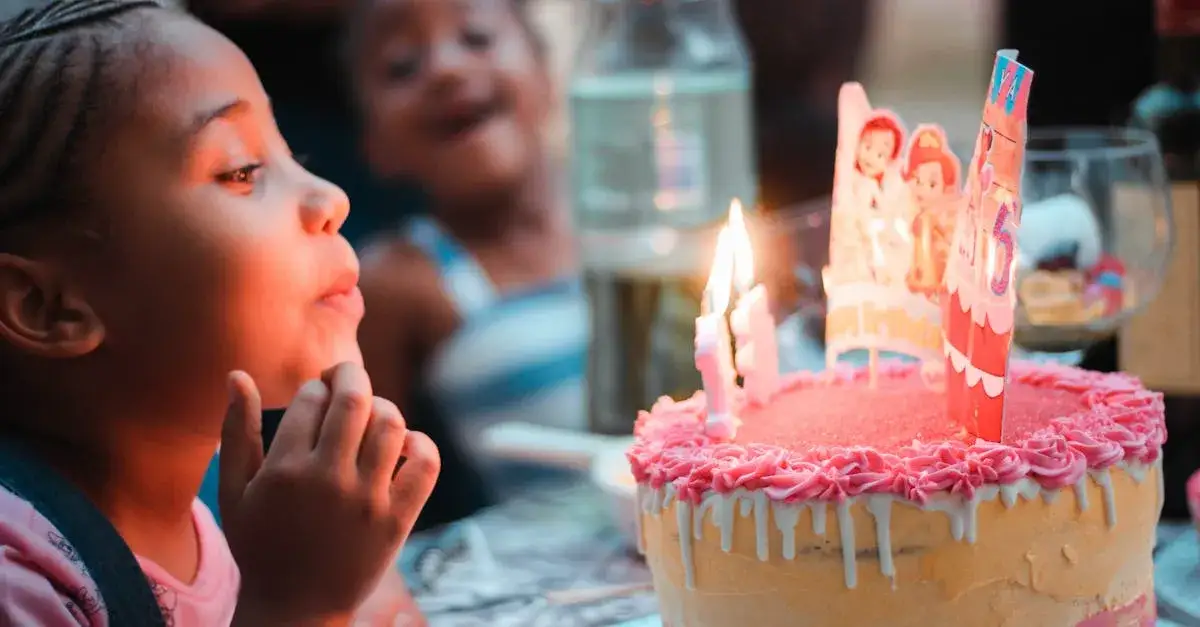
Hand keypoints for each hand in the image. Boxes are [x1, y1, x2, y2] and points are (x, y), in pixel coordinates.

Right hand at [219, 363, 439, 625]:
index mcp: (284, 470)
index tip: (315, 398)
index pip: (312, 398)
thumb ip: (236, 432)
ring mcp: (366, 500)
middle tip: (347, 379)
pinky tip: (403, 446)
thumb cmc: (260, 545)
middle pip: (355, 399)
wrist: (295, 608)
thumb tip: (237, 375)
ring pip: (390, 423)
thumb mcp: (233, 492)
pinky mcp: (397, 520)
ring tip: (370, 416)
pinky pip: (424, 464)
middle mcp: (327, 480)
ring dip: (382, 408)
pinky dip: (420, 444)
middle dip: (351, 376)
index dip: (316, 388)